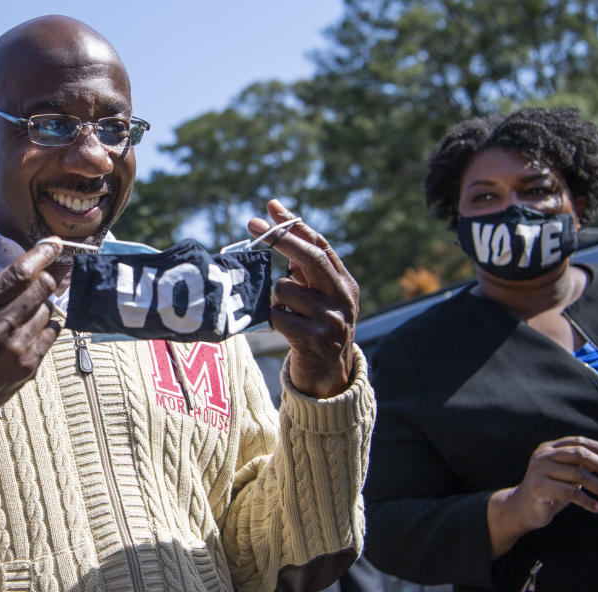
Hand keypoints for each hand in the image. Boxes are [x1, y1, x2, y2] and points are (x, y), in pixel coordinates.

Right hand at [0, 240, 63, 458]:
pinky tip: (30, 330)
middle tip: (42, 278)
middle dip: (45, 278)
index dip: (42, 254)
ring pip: (48, 310)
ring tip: (22, 314)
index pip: (18, 272)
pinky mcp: (28, 367)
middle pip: (41, 288)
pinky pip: (51, 334)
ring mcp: (15, 349)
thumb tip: (2, 271)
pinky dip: (46, 326)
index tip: (54, 244)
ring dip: (41, 305)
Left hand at [248, 199, 358, 397]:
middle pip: (311, 258)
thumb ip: (303, 268)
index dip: (294, 224)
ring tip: (286, 314)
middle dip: (280, 239)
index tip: (271, 206)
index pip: (320, 245)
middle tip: (252, 224)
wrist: (328, 378)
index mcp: (345, 283)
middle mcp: (343, 298)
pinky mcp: (315, 341)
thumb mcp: (319, 298)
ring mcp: (331, 320)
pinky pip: (278, 317)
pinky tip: (284, 330)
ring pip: (285, 290)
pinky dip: (273, 319)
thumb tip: (275, 223)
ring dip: (275, 299)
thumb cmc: (315, 330)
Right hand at [487, 435, 597, 557]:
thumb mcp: (565, 475)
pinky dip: (587, 501)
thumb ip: (580, 466)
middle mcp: (543, 455)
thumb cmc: (549, 492)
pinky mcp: (538, 487)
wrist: (521, 509)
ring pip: (578, 475)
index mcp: (549, 448)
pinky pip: (570, 492)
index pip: (579, 442)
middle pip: (580, 455)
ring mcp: (539, 470)